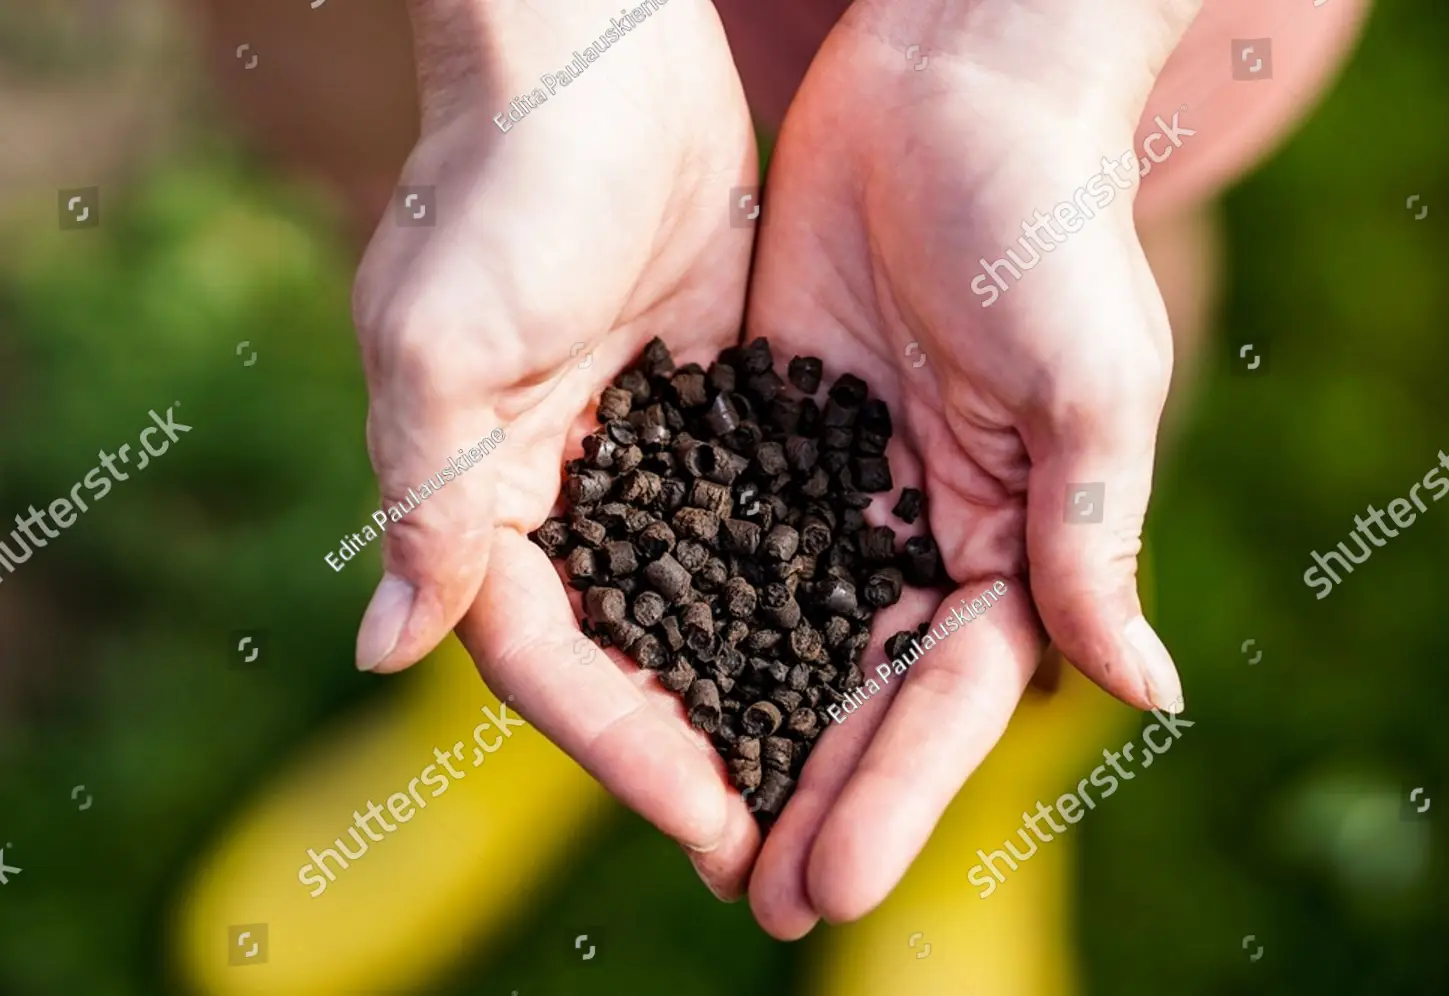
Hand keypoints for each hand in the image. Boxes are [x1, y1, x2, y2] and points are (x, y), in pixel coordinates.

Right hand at [351, 0, 760, 888]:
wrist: (597, 52)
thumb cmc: (506, 178)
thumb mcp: (444, 345)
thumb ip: (429, 500)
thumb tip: (381, 651)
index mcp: (481, 492)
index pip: (547, 658)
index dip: (622, 746)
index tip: (711, 819)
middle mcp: (558, 489)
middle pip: (628, 654)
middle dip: (696, 750)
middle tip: (774, 851)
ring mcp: (641, 450)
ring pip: (700, 604)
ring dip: (755, 691)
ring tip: (827, 782)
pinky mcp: (711, 403)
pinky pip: (757, 523)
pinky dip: (796, 590)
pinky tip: (855, 649)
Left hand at [739, 0, 1199, 935]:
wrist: (955, 89)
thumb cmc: (1046, 223)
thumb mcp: (1088, 383)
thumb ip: (1090, 537)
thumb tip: (1148, 692)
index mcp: (1009, 537)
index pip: (946, 694)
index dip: (893, 790)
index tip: (830, 878)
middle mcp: (919, 528)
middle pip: (856, 689)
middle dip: (811, 793)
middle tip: (755, 902)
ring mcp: (833, 483)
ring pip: (780, 635)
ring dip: (740, 732)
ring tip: (694, 831)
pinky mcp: (762, 425)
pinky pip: (718, 539)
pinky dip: (683, 615)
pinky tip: (638, 683)